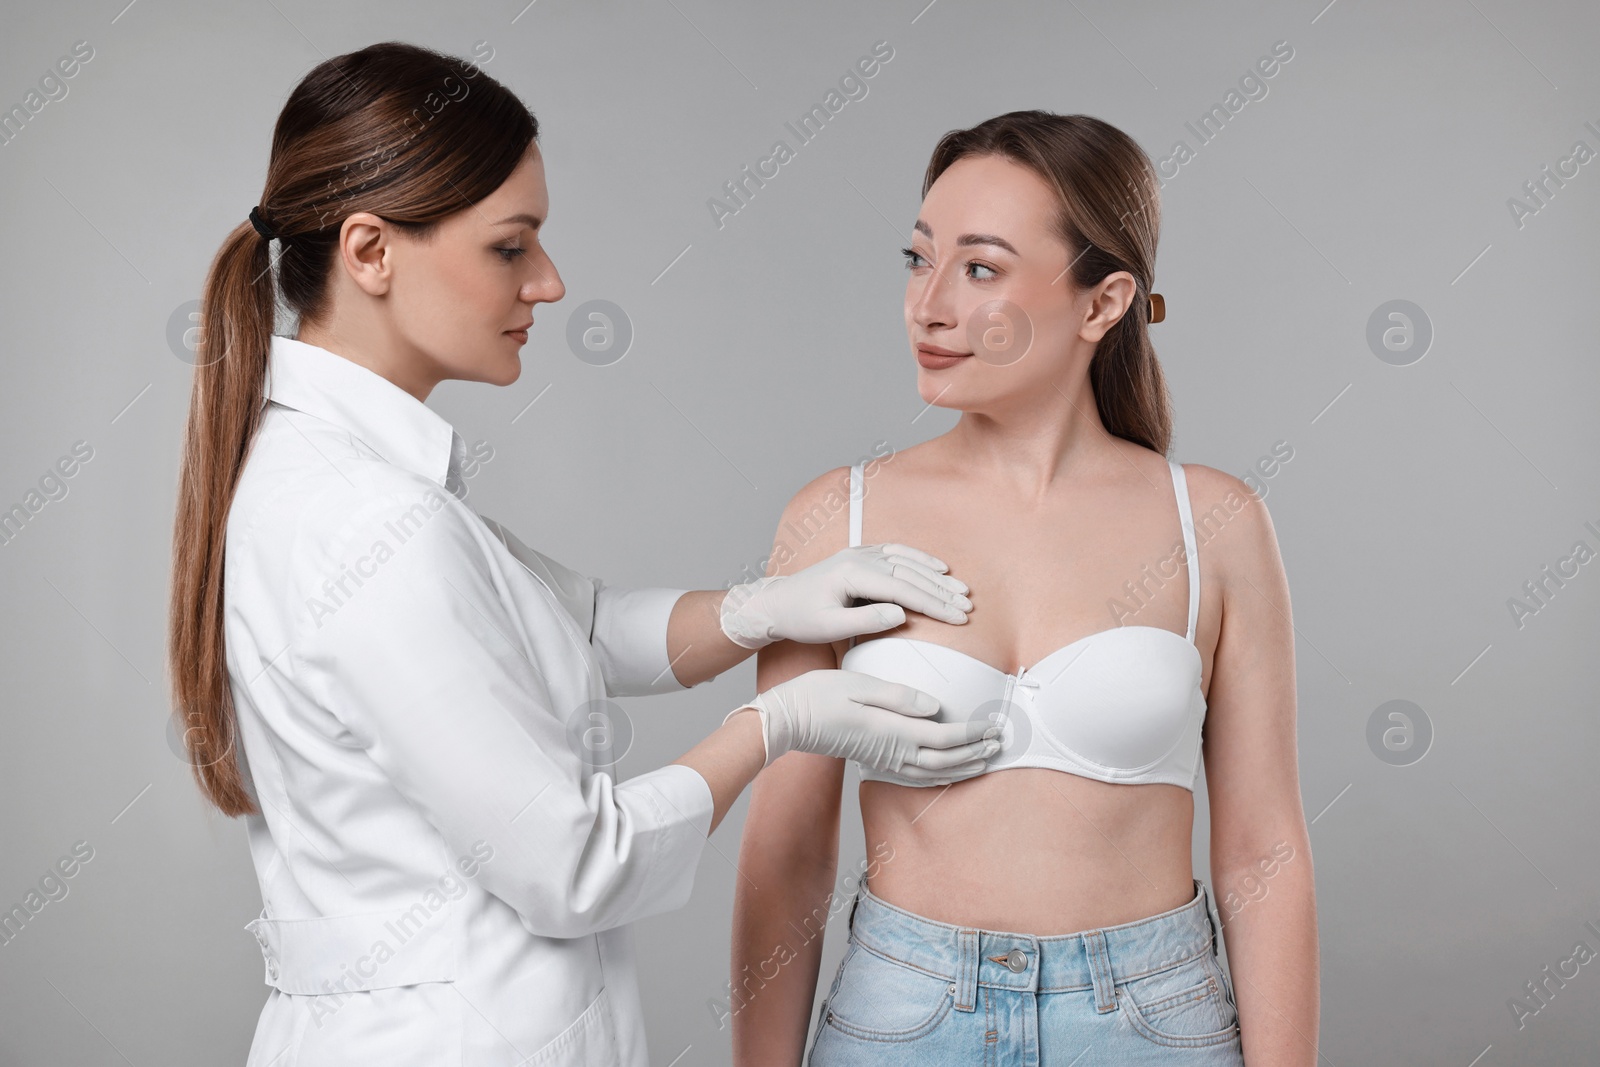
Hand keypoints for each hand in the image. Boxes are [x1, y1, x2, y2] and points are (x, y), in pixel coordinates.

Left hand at [719, 543, 972, 648]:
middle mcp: (859, 557)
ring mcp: (860, 554)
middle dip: (942, 591)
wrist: (776, 603)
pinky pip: (897, 553)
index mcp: (853, 573)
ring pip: (907, 561)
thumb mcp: (829, 628)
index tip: (957, 617)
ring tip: (961, 590)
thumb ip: (866, 621)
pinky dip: (920, 559)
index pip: (903, 589)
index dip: (933, 603)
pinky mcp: (861, 556)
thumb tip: (901, 614)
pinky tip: (938, 567)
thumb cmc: (800, 619)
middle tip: (967, 607)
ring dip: (937, 575)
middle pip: (910, 573)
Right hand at [722, 669, 1000, 782]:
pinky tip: (948, 771)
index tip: (994, 725)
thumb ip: (898, 696)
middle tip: (1001, 741)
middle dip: (976, 753)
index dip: (973, 734)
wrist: (786, 720)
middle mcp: (890, 751)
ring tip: (985, 758)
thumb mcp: (857, 683)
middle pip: (944, 760)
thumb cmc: (817, 696)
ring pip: (932, 772)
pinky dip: (938, 775)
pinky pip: (914, 775)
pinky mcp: (874, 760)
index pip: (943, 738)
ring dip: (963, 767)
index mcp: (889, 730)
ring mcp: (881, 759)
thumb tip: (935, 706)